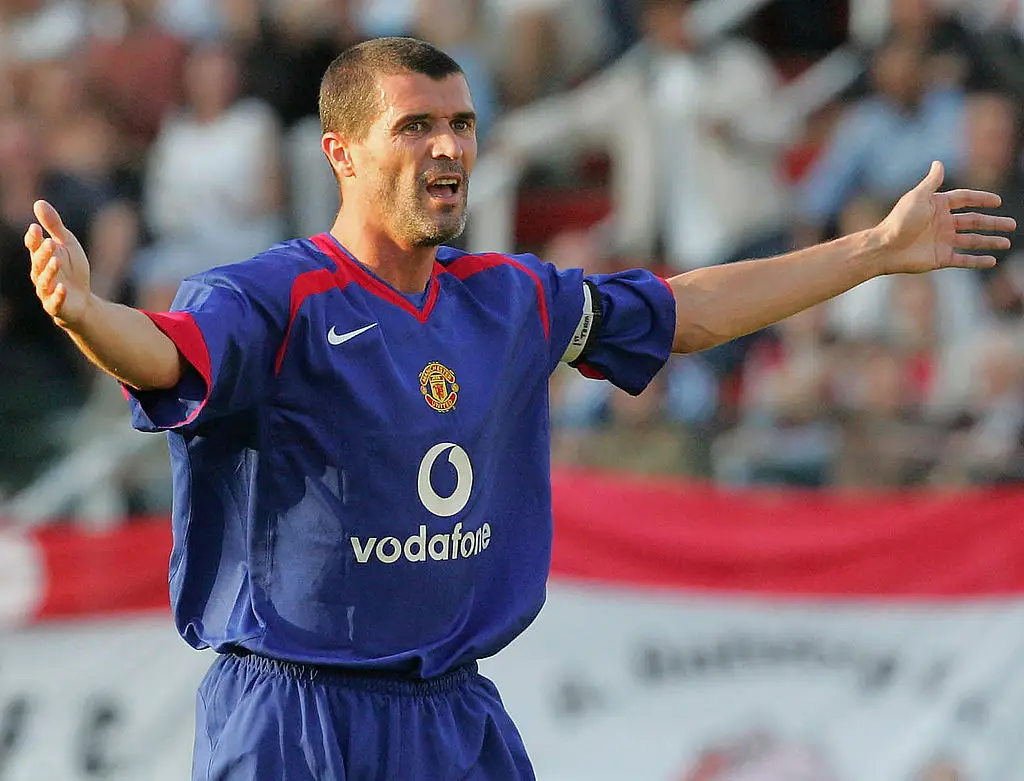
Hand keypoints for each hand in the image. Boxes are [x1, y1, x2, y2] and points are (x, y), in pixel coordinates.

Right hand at [24, 199, 92, 328]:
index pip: (33, 247)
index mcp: (41, 257)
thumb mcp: (67, 244)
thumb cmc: (72, 270)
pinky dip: (57, 295)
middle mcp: (40, 274)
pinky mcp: (56, 306)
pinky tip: (63, 288)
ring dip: (49, 271)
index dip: (33, 239)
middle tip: (50, 242)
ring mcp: (46, 291)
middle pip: (38, 262)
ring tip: (56, 259)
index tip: (36, 228)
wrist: (82, 300)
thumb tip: (38, 202)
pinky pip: (55, 302)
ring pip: (44, 281)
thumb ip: (54, 226)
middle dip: (43, 253)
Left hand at [874, 161, 1015, 274]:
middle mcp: (942, 223)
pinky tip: (992, 261)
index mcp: (937, 206)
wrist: (885, 248)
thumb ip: (932, 182)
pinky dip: (977, 261)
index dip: (981, 199)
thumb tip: (938, 162)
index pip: (965, 199)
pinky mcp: (940, 258)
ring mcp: (942, 241)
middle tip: (1012, 224)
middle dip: (993, 223)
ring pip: (972, 241)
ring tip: (1006, 242)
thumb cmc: (900, 221)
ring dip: (989, 241)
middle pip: (973, 221)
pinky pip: (963, 260)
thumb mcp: (918, 197)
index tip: (997, 201)